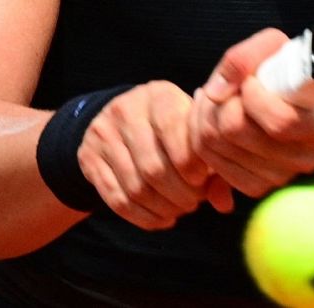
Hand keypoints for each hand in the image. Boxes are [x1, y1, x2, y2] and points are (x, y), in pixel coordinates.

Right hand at [77, 81, 233, 229]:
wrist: (120, 119)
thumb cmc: (171, 129)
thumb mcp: (192, 132)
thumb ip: (213, 166)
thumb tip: (224, 204)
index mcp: (159, 96)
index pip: (173, 130)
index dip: (191, 164)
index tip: (203, 179)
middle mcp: (126, 110)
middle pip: (154, 167)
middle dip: (181, 193)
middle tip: (194, 201)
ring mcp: (103, 134)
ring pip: (136, 188)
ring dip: (164, 208)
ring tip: (180, 209)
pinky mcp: (89, 158)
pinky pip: (117, 200)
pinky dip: (144, 217)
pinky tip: (162, 217)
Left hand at [190, 28, 313, 197]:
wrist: (292, 103)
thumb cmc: (285, 73)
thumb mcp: (274, 48)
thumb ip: (245, 57)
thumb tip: (216, 92)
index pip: (279, 121)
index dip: (252, 96)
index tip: (251, 81)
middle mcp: (303, 159)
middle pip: (235, 131)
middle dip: (218, 102)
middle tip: (224, 88)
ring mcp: (279, 177)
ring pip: (216, 146)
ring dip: (204, 116)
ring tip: (216, 99)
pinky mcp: (255, 186)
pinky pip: (212, 164)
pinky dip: (202, 139)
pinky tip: (214, 120)